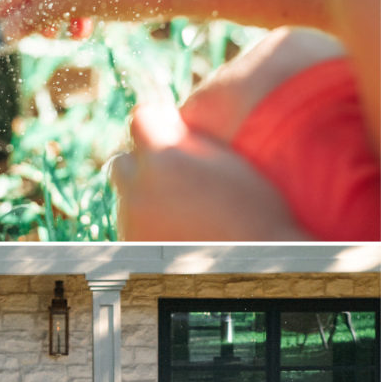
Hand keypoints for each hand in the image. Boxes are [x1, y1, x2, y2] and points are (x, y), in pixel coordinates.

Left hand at [111, 102, 309, 239]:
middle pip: (124, 161)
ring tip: (184, 212)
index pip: (140, 117)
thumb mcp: (231, 160)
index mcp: (165, 157)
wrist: (256, 265)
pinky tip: (178, 232)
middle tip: (175, 176)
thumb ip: (192, 137)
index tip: (170, 129)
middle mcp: (139, 188)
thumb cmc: (255, 209)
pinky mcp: (130, 246)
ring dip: (146, 197)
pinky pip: (130, 226)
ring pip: (127, 197)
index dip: (158, 123)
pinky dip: (147, 226)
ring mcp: (130, 220)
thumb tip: (166, 116)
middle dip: (144, 164)